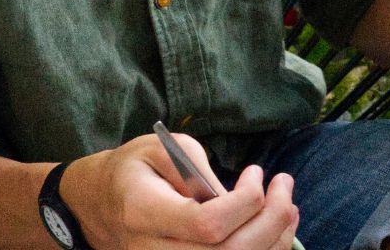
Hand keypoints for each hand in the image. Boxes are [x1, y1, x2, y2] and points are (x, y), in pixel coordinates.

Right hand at [61, 130, 299, 247]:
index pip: (206, 226)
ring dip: (273, 241)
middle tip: (285, 184)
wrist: (102, 204)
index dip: (244, 204)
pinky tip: (275, 231)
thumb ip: (198, 172)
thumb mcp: (161, 148)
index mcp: (144, 213)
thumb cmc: (135, 169)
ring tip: (287, 205)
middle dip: (270, 221)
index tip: (256, 173)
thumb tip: (237, 197)